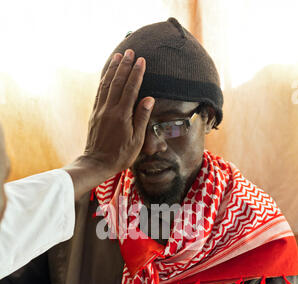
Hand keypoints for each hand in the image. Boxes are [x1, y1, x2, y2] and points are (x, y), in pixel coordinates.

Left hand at [84, 49, 153, 172]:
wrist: (97, 163)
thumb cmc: (120, 155)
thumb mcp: (136, 140)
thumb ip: (142, 118)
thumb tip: (148, 98)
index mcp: (122, 115)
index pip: (130, 89)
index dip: (136, 73)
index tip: (142, 60)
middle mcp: (109, 109)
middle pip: (117, 82)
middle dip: (125, 65)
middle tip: (131, 51)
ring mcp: (100, 110)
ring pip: (106, 84)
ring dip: (113, 68)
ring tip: (118, 56)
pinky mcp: (95, 113)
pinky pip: (99, 92)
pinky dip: (104, 80)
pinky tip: (107, 73)